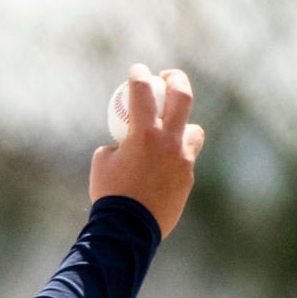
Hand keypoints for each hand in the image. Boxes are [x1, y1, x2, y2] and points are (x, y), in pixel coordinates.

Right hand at [89, 64, 205, 236]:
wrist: (128, 228)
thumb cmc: (109, 192)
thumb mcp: (103, 160)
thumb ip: (120, 142)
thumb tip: (127, 138)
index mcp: (144, 133)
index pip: (143, 91)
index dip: (139, 74)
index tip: (137, 69)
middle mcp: (169, 141)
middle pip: (183, 97)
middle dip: (176, 80)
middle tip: (167, 78)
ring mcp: (184, 160)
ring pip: (193, 131)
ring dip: (182, 126)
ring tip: (167, 133)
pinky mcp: (188, 177)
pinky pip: (185, 158)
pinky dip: (174, 156)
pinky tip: (159, 166)